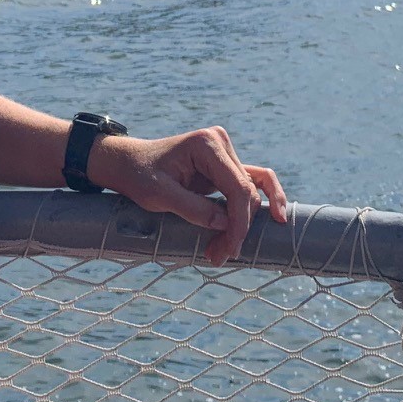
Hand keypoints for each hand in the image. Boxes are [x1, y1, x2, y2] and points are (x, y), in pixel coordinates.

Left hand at [86, 128, 288, 265]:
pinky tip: (275, 218)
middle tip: (219, 256)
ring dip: (246, 222)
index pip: (238, 188)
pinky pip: (251, 184)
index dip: (239, 223)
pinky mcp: (225, 166)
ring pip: (253, 192)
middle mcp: (221, 144)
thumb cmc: (139, 176)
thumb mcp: (159, 195)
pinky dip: (258, 205)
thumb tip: (226, 225)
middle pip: (248, 193)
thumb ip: (193, 209)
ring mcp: (225, 154)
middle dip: (238, 228)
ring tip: (230, 249)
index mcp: (207, 145)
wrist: (127, 163)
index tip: (228, 249)